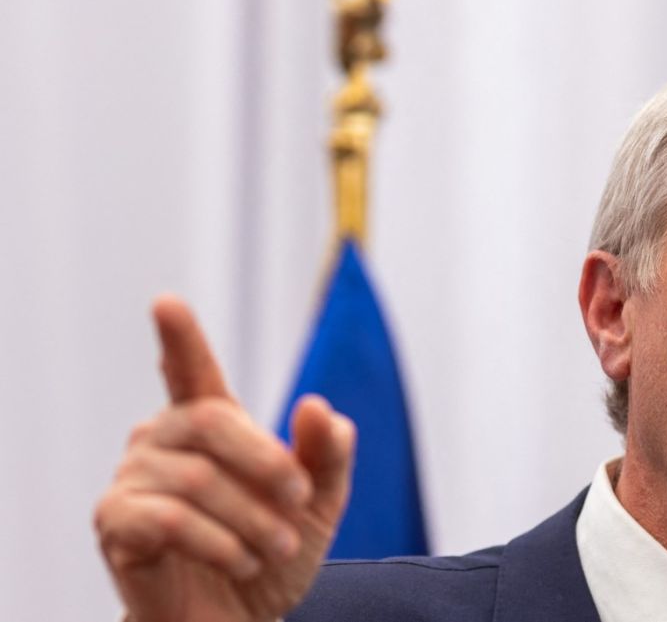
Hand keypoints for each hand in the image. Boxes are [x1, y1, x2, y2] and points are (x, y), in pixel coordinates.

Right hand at [94, 296, 355, 621]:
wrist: (240, 621)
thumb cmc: (273, 554)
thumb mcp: (319, 504)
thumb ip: (326, 454)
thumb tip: (315, 404)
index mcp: (210, 424)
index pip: (192, 371)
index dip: (180, 338)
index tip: (166, 303)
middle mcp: (162, 439)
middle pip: (211, 420)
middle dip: (267, 463)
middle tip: (300, 503)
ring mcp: (132, 479)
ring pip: (196, 478)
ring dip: (250, 519)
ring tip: (273, 549)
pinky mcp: (115, 523)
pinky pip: (170, 520)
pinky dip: (218, 544)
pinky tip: (238, 561)